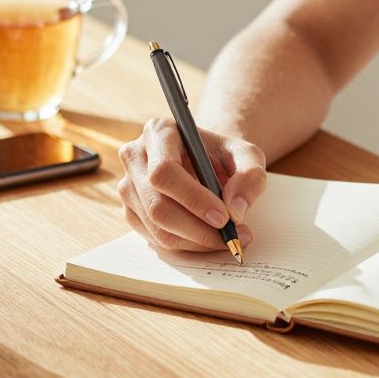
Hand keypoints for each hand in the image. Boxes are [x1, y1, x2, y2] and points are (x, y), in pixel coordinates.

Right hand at [117, 118, 263, 251]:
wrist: (207, 162)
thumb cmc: (223, 155)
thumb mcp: (247, 155)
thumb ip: (250, 176)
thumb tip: (235, 209)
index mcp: (159, 132)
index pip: (164, 171)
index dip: (193, 199)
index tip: (224, 217)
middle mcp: (135, 157)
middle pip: (157, 205)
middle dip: (197, 228)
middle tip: (231, 236)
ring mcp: (128, 186)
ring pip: (156, 228)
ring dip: (195, 241)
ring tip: (227, 239)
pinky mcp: (131, 210)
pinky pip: (155, 238)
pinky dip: (186, 245)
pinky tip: (208, 238)